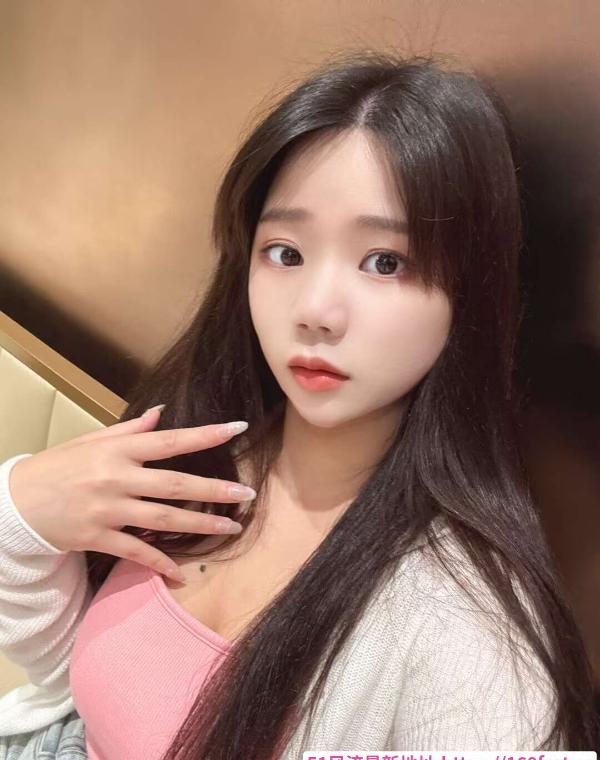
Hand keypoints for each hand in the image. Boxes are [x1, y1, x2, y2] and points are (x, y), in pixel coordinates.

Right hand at [8, 407, 254, 579]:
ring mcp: (107, 509)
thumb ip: (130, 429)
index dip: (205, 434)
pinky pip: (135, 552)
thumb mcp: (91, 440)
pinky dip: (159, 564)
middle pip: (175, 484)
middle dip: (214, 489)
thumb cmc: (57, 466)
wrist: (14, 502)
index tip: (238, 428)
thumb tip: (161, 414)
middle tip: (247, 493)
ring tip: (231, 527)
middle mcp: (116, 477)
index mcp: (117, 450)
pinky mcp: (97, 537)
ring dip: (200, 524)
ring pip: (163, 519)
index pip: (170, 440)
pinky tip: (182, 575)